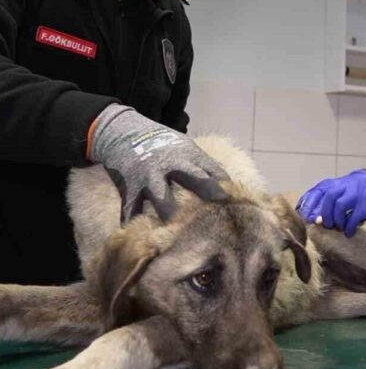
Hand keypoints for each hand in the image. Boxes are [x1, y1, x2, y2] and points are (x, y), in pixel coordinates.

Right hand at [88, 104, 229, 222]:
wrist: (125, 131)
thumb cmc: (162, 142)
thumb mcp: (185, 146)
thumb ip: (201, 165)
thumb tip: (224, 185)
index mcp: (190, 154)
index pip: (214, 170)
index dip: (226, 186)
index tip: (238, 202)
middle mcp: (172, 164)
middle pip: (195, 179)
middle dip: (209, 193)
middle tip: (222, 211)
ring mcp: (150, 175)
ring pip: (163, 197)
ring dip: (171, 214)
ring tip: (179, 234)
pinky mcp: (131, 185)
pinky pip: (131, 208)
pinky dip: (133, 222)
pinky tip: (138, 237)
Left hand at [296, 170, 365, 236]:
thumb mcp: (365, 189)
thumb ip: (351, 196)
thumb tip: (333, 213)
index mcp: (350, 179)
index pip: (323, 186)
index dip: (311, 199)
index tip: (304, 212)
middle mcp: (352, 182)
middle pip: (327, 195)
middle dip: (321, 211)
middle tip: (322, 224)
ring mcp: (361, 192)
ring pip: (337, 205)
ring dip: (335, 220)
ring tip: (339, 228)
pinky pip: (353, 217)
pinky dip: (349, 227)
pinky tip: (351, 232)